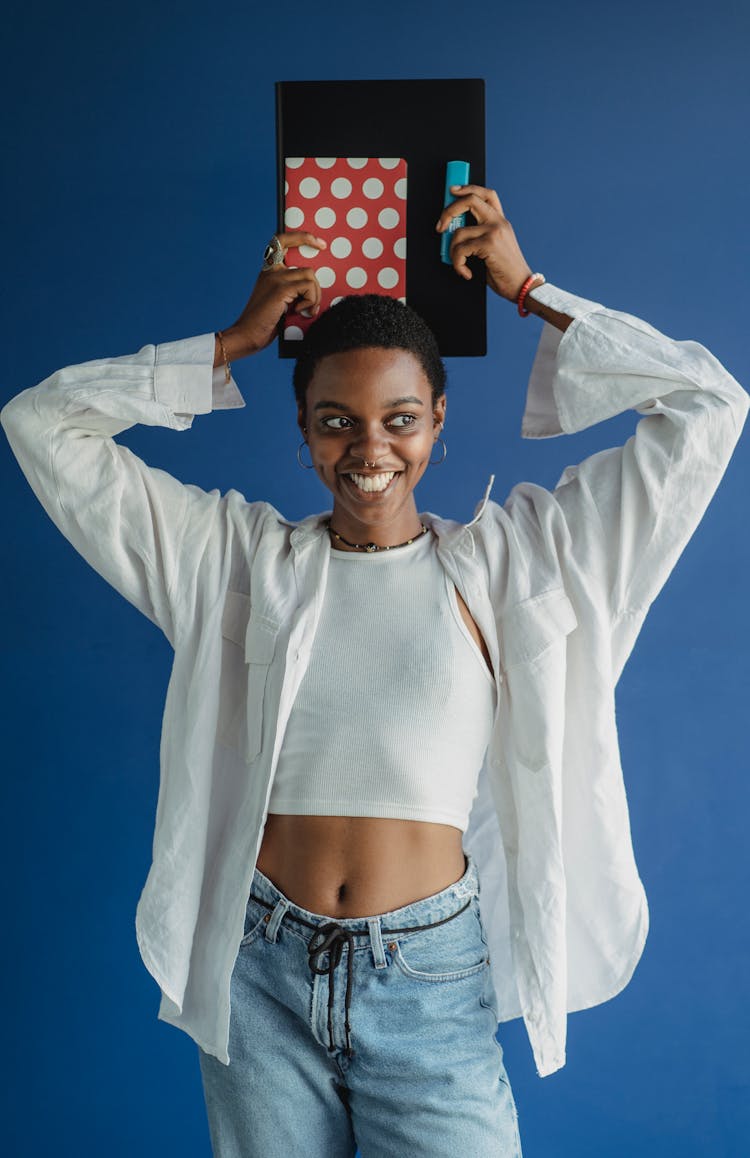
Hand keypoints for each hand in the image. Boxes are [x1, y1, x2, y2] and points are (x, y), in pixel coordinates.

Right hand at [223, 232, 327, 354]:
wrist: (248, 335)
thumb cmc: (265, 323)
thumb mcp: (281, 301)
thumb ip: (294, 289)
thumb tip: (316, 286)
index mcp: (269, 271)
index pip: (282, 240)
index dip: (302, 237)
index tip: (320, 243)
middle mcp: (271, 270)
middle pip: (307, 266)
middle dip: (317, 286)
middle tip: (316, 302)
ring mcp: (275, 278)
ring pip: (310, 276)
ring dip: (314, 296)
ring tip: (306, 310)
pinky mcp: (281, 289)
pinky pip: (308, 287)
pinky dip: (310, 302)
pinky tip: (299, 312)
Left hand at [435, 186, 533, 301]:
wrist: (521, 285)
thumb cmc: (506, 271)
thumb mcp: (496, 247)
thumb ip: (480, 235)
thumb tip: (454, 232)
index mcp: (500, 221)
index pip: (486, 194)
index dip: (468, 188)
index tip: (453, 191)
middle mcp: (498, 222)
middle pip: (470, 200)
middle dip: (448, 211)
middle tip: (440, 227)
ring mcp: (494, 231)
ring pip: (458, 232)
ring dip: (452, 251)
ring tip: (459, 264)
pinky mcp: (489, 244)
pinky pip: (461, 250)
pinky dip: (458, 264)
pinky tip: (466, 272)